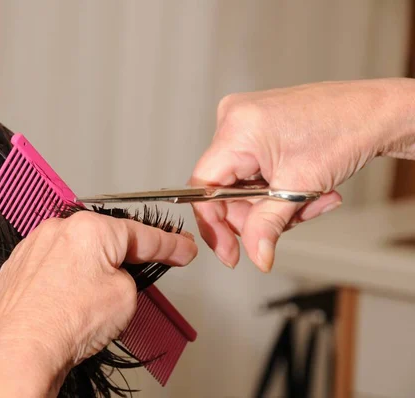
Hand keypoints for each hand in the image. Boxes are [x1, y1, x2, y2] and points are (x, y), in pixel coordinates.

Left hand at [0, 211, 196, 396]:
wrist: (20, 351)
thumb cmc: (65, 324)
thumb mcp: (126, 297)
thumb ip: (131, 275)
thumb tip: (118, 275)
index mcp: (91, 228)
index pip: (143, 235)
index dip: (170, 245)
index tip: (182, 249)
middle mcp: (59, 230)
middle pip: (106, 241)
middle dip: (124, 260)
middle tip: (136, 281)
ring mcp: (34, 247)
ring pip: (77, 255)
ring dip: (90, 273)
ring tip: (88, 307)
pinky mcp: (18, 267)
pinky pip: (53, 268)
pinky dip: (64, 282)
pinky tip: (67, 304)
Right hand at [191, 78, 414, 271]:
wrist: (375, 112)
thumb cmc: (346, 129)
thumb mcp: (299, 187)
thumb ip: (268, 226)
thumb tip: (254, 255)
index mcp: (236, 129)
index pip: (204, 187)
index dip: (214, 225)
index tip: (229, 251)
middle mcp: (233, 120)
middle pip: (225, 190)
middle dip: (259, 214)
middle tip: (290, 219)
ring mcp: (244, 122)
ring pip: (243, 185)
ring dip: (276, 204)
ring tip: (311, 199)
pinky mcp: (257, 128)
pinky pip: (254, 172)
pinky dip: (278, 188)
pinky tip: (307, 187)